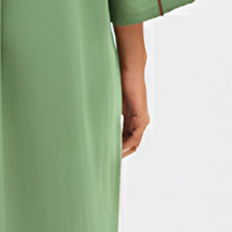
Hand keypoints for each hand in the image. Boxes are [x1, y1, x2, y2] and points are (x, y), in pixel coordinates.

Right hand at [114, 21, 148, 156]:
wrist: (129, 69)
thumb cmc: (119, 81)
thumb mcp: (110, 102)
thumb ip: (104, 113)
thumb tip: (89, 119)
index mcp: (132, 119)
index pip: (125, 139)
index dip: (116, 147)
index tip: (104, 154)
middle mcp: (139, 121)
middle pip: (130, 144)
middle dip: (119, 154)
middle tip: (105, 161)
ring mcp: (142, 120)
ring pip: (133, 143)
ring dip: (122, 152)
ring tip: (108, 159)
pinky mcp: (141, 118)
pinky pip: (134, 137)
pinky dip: (125, 145)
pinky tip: (116, 150)